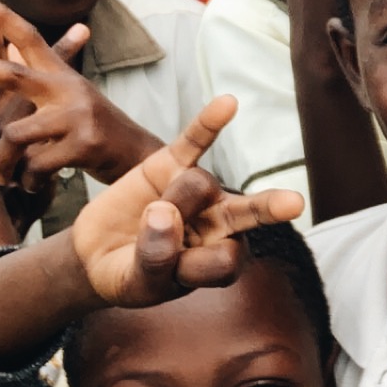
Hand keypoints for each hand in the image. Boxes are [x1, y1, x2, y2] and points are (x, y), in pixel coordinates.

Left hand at [0, 0, 161, 188]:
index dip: (7, 19)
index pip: (33, 41)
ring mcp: (78, 116)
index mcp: (63, 78)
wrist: (141, 159)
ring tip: (5, 177)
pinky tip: (32, 186)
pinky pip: (35, 165)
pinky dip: (28, 181)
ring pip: (15, 136)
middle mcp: (70, 90)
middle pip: (13, 74)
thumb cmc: (94, 132)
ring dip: (4, 163)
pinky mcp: (84, 145)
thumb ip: (30, 86)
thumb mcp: (65, 103)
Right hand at [65, 97, 303, 307]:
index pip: (226, 261)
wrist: (94, 250)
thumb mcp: (135, 282)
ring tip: (150, 214)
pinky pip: (195, 141)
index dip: (200, 262)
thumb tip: (163, 214)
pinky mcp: (172, 163)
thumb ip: (153, 258)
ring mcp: (195, 191)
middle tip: (293, 203)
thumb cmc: (124, 274)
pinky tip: (228, 104)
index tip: (171, 267)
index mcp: (215, 261)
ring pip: (199, 185)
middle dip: (267, 209)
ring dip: (172, 199)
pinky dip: (209, 123)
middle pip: (244, 215)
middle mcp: (215, 224)